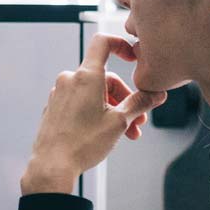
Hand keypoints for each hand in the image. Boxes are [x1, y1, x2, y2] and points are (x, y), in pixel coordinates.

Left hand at [20, 35, 167, 193]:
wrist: (52, 166)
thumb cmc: (83, 144)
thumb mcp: (120, 122)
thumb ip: (140, 103)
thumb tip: (157, 94)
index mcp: (86, 76)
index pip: (103, 43)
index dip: (120, 44)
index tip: (132, 57)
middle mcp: (70, 80)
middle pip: (105, 78)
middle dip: (124, 98)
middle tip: (137, 121)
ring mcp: (59, 94)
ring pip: (93, 93)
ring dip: (112, 109)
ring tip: (125, 132)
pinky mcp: (54, 107)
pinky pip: (79, 102)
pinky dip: (95, 112)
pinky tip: (103, 133)